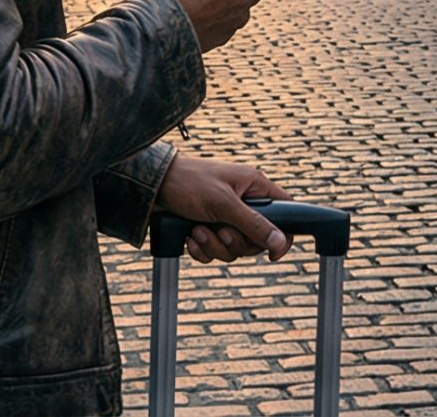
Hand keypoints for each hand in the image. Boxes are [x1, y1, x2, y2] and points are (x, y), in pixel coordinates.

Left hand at [156, 155, 290, 262]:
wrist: (151, 186)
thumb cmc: (187, 182)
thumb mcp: (223, 203)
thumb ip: (253, 223)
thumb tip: (280, 242)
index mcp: (254, 187)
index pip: (284, 212)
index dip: (283, 235)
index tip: (273, 254)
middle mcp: (243, 203)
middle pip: (257, 239)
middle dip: (235, 242)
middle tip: (220, 231)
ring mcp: (225, 217)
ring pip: (234, 248)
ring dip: (214, 245)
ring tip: (198, 230)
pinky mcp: (208, 228)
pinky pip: (215, 251)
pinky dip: (202, 249)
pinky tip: (189, 236)